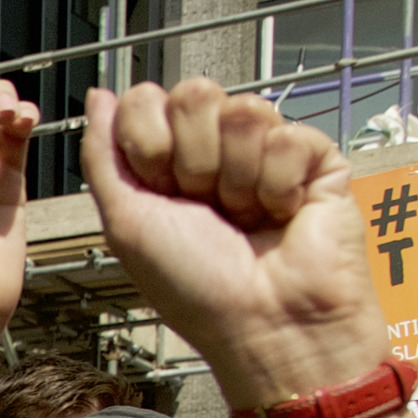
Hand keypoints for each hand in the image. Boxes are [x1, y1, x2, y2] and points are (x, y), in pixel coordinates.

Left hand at [81, 81, 386, 409]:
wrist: (264, 324)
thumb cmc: (194, 287)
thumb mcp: (125, 222)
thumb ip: (103, 154)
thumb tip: (99, 93)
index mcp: (167, 163)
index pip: (147, 99)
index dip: (148, 141)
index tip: (158, 188)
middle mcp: (216, 150)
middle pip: (195, 94)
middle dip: (192, 159)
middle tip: (206, 206)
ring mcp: (268, 150)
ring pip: (244, 111)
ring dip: (236, 179)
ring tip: (247, 217)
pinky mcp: (317, 157)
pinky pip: (289, 136)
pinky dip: (278, 187)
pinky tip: (284, 216)